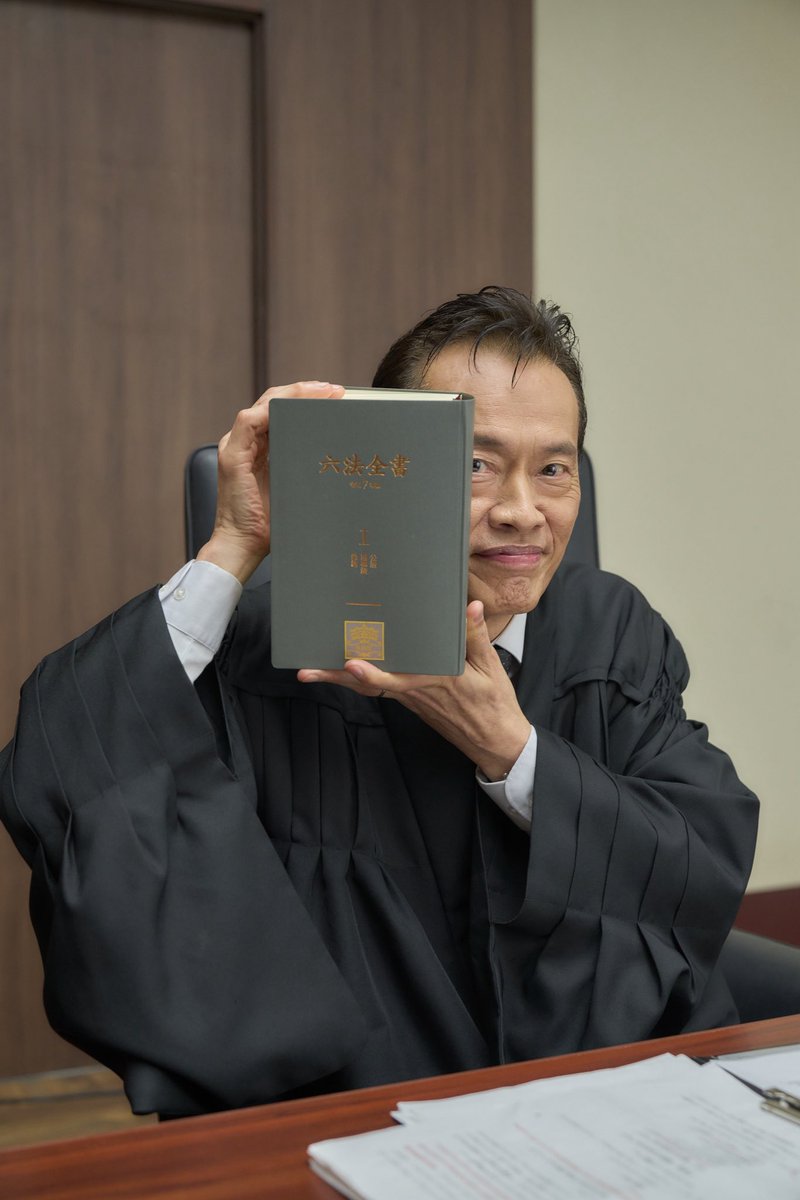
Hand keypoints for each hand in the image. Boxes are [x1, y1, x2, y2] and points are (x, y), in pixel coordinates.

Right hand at [197, 381, 344, 583]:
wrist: (243, 547)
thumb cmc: (269, 526)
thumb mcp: (295, 488)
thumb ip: (305, 467)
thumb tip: (339, 455)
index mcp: (258, 449)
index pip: (280, 412)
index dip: (305, 400)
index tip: (333, 396)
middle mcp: (245, 444)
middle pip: (273, 403)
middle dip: (304, 392)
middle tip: (334, 389)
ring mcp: (236, 447)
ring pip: (264, 405)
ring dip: (294, 395)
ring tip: (323, 391)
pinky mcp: (232, 456)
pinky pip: (250, 421)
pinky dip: (273, 410)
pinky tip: (297, 407)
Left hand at [297, 601, 531, 778]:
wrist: (496, 742)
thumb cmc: (495, 705)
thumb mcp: (491, 669)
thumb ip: (475, 637)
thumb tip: (470, 607)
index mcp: (437, 681)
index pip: (397, 679)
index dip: (372, 673)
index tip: (351, 662)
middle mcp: (417, 692)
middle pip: (370, 685)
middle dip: (337, 677)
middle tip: (307, 671)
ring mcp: (411, 699)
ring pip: (370, 688)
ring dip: (341, 679)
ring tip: (312, 670)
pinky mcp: (411, 701)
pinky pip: (380, 689)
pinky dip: (360, 680)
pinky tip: (346, 668)